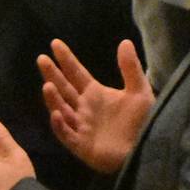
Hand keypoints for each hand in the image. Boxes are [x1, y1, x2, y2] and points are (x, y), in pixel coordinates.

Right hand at [41, 39, 151, 174]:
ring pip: (62, 110)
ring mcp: (81, 126)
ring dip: (53, 99)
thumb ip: (130, 68)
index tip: (55, 43)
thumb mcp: (139, 91)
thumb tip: (125, 41)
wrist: (148, 147)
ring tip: (47, 85)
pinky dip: (60, 125)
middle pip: (64, 88)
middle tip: (41, 59)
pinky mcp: (81, 145)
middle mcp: (84, 108)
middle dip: (52, 74)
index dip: (66, 59)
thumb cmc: (143, 120)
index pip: (76, 73)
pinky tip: (56, 113)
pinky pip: (66, 134)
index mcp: (95, 94)